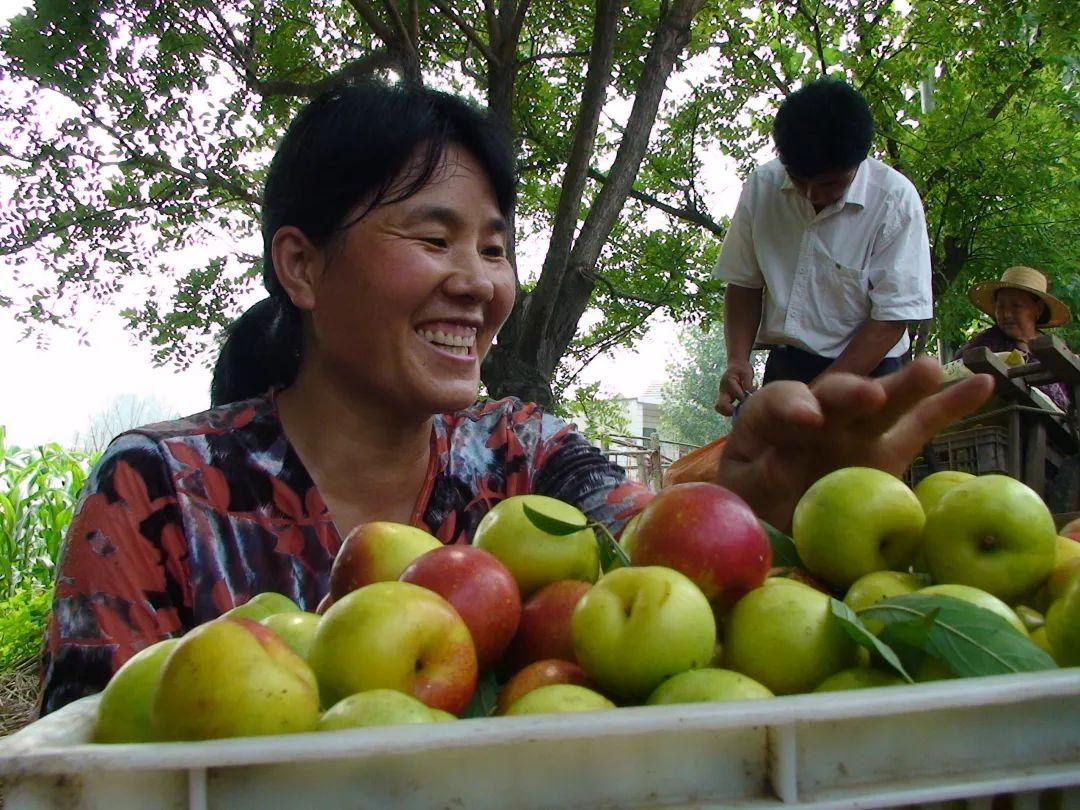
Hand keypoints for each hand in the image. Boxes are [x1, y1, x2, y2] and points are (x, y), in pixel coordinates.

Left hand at [715, 356, 993, 531]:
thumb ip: (756, 478)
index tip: (808, 419)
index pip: (777, 402)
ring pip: (880, 404)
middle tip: (868, 396)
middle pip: (832, 395)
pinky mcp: (886, 453)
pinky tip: (983, 384)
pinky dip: (950, 406)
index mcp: (768, 424)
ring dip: (903, 387)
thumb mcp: (738, 495)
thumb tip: (782, 465)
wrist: (769, 535)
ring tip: (930, 369)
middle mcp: (815, 418)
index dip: (792, 405)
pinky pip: (920, 426)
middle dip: (850, 392)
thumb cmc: (747, 509)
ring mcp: (853, 433)